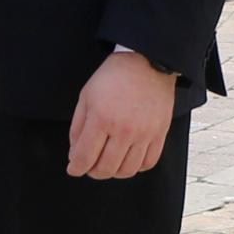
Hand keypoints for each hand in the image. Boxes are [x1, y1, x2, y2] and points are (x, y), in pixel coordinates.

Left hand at [66, 49, 176, 179]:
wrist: (147, 61)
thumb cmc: (113, 77)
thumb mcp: (86, 96)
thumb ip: (77, 128)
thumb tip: (75, 155)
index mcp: (101, 118)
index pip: (84, 157)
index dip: (76, 168)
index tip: (74, 169)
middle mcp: (124, 129)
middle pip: (105, 168)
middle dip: (93, 172)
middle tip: (90, 166)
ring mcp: (144, 133)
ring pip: (127, 170)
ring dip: (114, 172)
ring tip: (109, 163)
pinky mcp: (160, 133)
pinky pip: (148, 163)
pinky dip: (136, 167)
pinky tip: (129, 158)